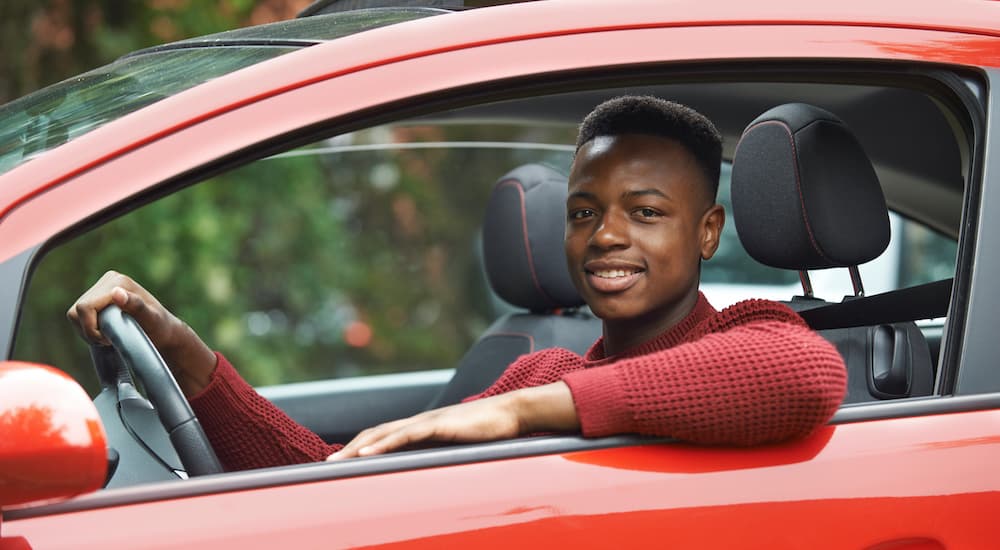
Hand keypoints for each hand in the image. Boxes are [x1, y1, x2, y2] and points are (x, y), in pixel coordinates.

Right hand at [66, 270, 216, 395]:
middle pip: (76, 311)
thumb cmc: (160, 328)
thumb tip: (116, 293)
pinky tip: (105, 331)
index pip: (85, 307)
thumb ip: (136, 306)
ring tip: (109, 336)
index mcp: (118, 282)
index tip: (110, 340)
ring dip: (88, 330)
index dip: (92, 329)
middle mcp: (109, 280)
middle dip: (90, 330)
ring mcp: (102, 287)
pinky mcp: (98, 297)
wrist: (163, 332)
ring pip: (75, 314)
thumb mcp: (151, 320)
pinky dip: (88, 328)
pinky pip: (78, 315)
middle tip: (109, 340)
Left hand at [327, 381, 578, 459]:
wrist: (512, 414)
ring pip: (385, 435)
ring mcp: (427, 422)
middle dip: (349, 450)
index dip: (358, 448)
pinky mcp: (439, 426)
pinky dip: (384, 445)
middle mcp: (419, 422)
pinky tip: (369, 455)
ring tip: (338, 462)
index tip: (338, 463)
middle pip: (375, 434)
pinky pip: (406, 436)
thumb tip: (426, 474)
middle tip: (326, 465)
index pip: (381, 437)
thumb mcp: (457, 448)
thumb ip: (439, 455)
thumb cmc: (487, 432)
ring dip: (358, 449)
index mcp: (421, 427)